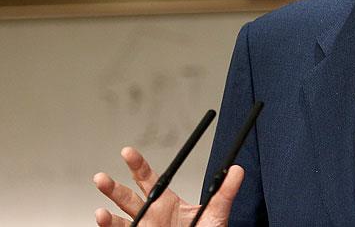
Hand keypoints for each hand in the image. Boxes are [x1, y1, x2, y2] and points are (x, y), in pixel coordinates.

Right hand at [93, 146, 243, 226]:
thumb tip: (236, 171)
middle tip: (101, 178)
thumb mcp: (216, 213)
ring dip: (108, 216)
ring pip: (119, 221)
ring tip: (101, 211)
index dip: (136, 164)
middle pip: (127, 198)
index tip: (127, 152)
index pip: (148, 178)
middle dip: (113, 188)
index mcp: (167, 202)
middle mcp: (151, 214)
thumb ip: (224, 192)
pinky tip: (104, 220)